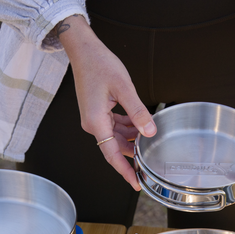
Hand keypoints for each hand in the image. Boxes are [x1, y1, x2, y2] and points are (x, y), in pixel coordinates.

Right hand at [57, 16, 155, 189]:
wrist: (84, 50)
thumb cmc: (99, 64)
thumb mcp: (123, 88)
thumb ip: (138, 111)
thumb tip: (150, 130)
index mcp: (96, 122)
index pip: (112, 154)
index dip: (125, 170)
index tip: (136, 183)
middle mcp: (93, 124)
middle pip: (115, 147)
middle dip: (133, 155)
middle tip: (150, 162)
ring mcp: (94, 118)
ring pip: (116, 137)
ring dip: (132, 139)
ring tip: (149, 140)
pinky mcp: (98, 112)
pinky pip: (114, 126)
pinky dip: (128, 127)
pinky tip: (140, 125)